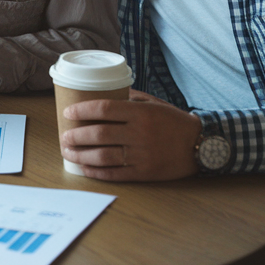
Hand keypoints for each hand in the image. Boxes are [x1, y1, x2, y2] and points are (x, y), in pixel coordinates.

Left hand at [60, 89, 202, 180]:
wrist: (201, 145)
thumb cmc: (174, 122)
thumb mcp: (154, 104)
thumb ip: (131, 98)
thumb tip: (104, 91)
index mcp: (141, 113)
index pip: (104, 109)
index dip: (82, 110)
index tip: (68, 112)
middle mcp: (139, 134)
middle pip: (99, 134)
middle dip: (76, 136)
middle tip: (64, 137)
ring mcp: (142, 155)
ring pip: (103, 156)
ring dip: (81, 155)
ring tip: (68, 152)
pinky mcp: (144, 172)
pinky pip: (115, 173)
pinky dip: (96, 172)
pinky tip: (84, 168)